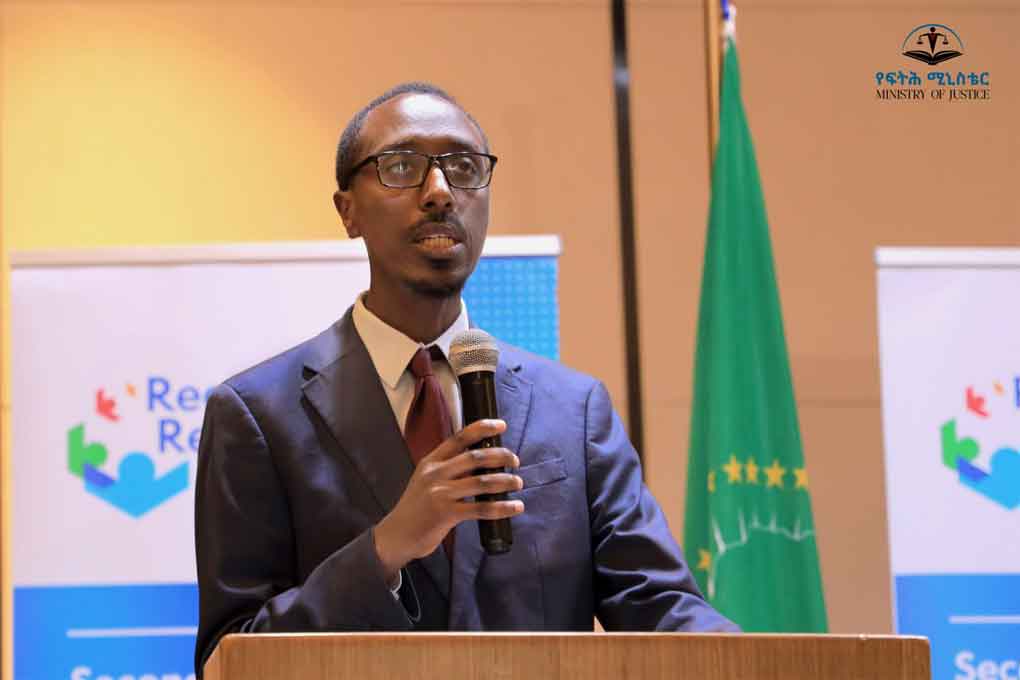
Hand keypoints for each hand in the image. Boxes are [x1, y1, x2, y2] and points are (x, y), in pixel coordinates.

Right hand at [373, 419, 523, 583]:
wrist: (396, 535)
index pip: (459, 438)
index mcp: (431, 461)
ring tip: (518, 483)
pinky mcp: (446, 513)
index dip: (482, 428)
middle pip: (475, 457)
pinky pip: (481, 508)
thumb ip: (449, 470)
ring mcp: (440, 493)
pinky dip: (502, 507)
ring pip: (482, 482)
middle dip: (501, 456)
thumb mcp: (427, 480)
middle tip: (515, 461)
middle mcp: (435, 473)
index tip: (501, 425)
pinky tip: (515, 507)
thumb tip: (483, 462)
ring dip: (505, 481)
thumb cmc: (416, 507)